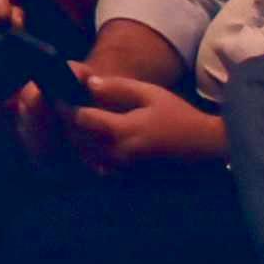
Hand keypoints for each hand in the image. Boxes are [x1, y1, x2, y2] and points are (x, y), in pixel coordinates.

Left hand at [70, 71, 224, 171]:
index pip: (81, 119)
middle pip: (78, 140)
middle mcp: (118, 154)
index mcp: (123, 131)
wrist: (205, 151)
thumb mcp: (150, 94)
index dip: (66, 106)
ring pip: (85, 156)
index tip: (58, 95)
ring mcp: (123, 171)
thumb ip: (118, 88)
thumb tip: (89, 83)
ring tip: (77, 124)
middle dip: (67, 124)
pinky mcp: (129, 180)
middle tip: (62, 108)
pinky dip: (91, 155)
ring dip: (77, 140)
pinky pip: (99, 168)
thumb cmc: (179, 117)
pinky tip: (95, 142)